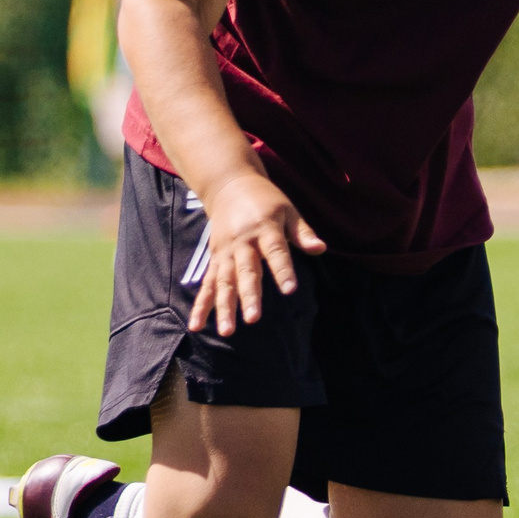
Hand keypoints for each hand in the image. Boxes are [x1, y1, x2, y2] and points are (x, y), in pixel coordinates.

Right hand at [190, 171, 324, 336]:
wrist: (229, 185)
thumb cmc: (266, 200)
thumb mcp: (288, 210)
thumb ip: (302, 232)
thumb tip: (321, 249)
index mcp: (264, 227)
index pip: (275, 251)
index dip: (283, 270)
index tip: (290, 289)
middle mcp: (242, 242)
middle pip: (245, 271)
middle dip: (249, 295)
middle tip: (253, 319)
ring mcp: (225, 252)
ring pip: (223, 282)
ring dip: (224, 307)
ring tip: (228, 331)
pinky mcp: (214, 259)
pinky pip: (207, 284)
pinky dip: (201, 306)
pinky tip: (197, 326)